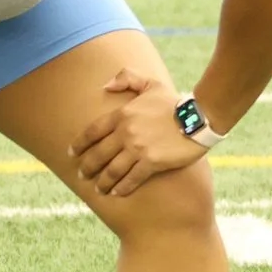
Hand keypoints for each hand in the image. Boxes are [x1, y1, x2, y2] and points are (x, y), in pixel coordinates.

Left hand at [70, 69, 207, 200]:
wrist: (199, 117)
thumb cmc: (174, 101)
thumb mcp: (150, 83)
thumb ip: (126, 78)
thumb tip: (104, 86)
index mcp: (122, 114)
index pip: (92, 131)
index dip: (79, 144)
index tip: (72, 154)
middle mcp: (126, 133)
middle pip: (98, 154)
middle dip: (87, 167)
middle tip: (82, 175)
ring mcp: (138, 149)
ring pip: (112, 170)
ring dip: (102, 181)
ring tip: (98, 189)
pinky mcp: (151, 163)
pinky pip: (131, 179)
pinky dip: (121, 187)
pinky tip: (116, 192)